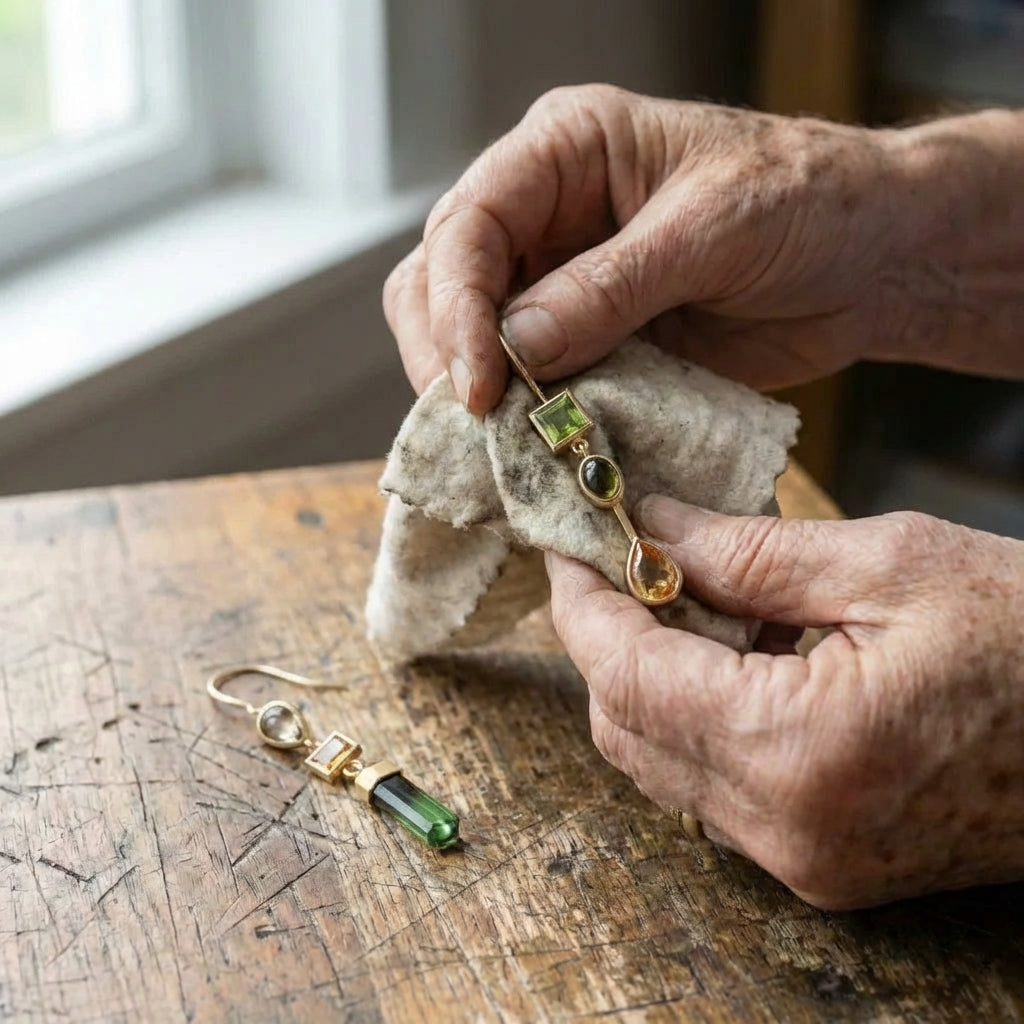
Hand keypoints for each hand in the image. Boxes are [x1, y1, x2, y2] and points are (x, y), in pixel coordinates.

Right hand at [384, 85, 903, 411]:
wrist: (873, 259)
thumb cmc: (810, 201)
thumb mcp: (711, 230)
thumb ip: (610, 289)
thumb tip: (515, 349)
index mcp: (565, 152)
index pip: (467, 225)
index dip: (456, 307)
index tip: (477, 386)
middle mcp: (546, 216)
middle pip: (442, 284)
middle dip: (448, 356)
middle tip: (477, 427)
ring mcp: (562, 285)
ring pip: (474, 343)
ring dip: (481, 400)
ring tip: (504, 449)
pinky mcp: (590, 344)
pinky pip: (533, 387)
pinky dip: (528, 424)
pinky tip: (539, 453)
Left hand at [546, 496, 1023, 908]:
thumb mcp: (893, 563)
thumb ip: (749, 552)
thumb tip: (650, 527)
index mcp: (801, 752)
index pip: (627, 676)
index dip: (583, 602)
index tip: (569, 544)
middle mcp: (788, 830)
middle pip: (627, 729)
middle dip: (609, 638)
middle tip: (624, 559)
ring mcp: (805, 862)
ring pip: (662, 763)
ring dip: (653, 676)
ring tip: (692, 596)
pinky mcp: (824, 864)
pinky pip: (715, 788)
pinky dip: (700, 717)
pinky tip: (740, 655)